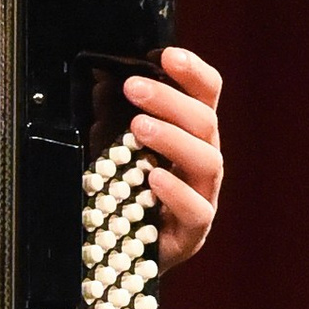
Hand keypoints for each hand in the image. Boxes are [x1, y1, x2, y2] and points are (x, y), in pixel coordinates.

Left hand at [120, 44, 224, 263]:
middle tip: (133, 87)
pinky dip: (175, 191)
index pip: (205, 94)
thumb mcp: (110, 147)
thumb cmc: (122, 194)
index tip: (165, 54)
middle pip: (205, 121)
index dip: (191, 71)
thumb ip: (110, 115)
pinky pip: (196, 209)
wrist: (118, 255)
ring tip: (138, 128)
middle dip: (169, 99)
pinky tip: (154, 176)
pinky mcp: (193, 232)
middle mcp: (203, 161)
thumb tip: (101, 75)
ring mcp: (202, 196)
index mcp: (190, 135)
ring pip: (206, 160)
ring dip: (172, 137)